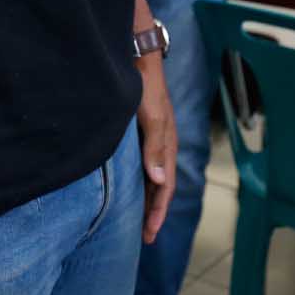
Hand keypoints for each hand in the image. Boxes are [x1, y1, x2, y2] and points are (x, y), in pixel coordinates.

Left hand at [135, 53, 176, 243]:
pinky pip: (140, 164)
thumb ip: (155, 149)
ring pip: (150, 176)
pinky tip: (126, 186)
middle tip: (143, 236)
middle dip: (152, 212)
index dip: (156, 213)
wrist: (138, 57)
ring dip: (144, 198)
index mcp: (167, 146)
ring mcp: (151, 138)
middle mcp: (161, 145)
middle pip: (158, 186)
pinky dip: (137, 180)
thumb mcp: (152, 118)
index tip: (148, 235)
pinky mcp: (140, 131)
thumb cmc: (145, 87)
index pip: (164, 188)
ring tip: (135, 219)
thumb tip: (159, 182)